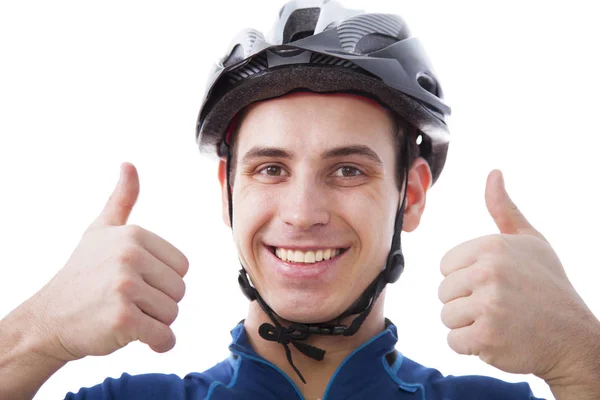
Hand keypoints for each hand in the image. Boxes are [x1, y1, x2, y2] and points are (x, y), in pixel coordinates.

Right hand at [28, 162, 188, 361]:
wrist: (48, 319)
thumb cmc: (81, 275)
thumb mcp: (100, 230)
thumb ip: (121, 199)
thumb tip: (129, 164)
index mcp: (135, 235)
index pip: (182, 267)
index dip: (161, 280)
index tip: (133, 281)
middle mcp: (130, 256)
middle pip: (179, 290)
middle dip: (158, 302)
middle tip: (125, 301)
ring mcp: (126, 286)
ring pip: (172, 314)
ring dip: (154, 323)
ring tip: (122, 314)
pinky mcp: (123, 317)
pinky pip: (164, 337)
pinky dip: (157, 344)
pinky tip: (131, 336)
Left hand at [438, 169, 597, 380]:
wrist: (574, 338)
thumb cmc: (547, 286)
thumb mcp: (531, 241)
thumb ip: (504, 209)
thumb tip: (493, 172)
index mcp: (492, 246)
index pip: (446, 266)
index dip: (465, 278)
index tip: (493, 284)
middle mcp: (488, 272)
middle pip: (444, 291)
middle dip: (466, 302)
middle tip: (499, 306)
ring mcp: (488, 306)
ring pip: (446, 316)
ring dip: (467, 325)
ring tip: (498, 322)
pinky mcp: (487, 337)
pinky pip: (453, 342)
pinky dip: (471, 347)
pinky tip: (497, 339)